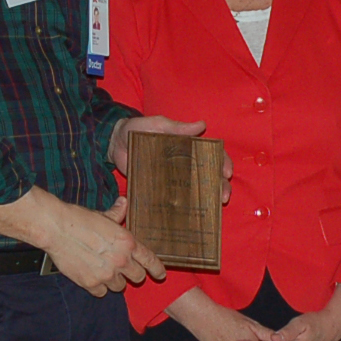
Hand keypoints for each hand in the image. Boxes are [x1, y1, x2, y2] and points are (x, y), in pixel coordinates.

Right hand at [0, 186, 164, 296]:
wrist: (57, 229)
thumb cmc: (79, 219)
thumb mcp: (103, 215)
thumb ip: (117, 214)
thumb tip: (124, 202)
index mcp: (128, 243)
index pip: (150, 260)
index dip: (157, 270)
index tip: (159, 275)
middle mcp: (121, 261)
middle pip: (138, 277)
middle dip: (133, 274)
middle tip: (123, 269)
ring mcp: (107, 274)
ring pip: (120, 287)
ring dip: (114, 281)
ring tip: (104, 271)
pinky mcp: (91, 284)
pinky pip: (101, 293)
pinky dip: (98, 288)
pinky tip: (92, 277)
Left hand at [109, 116, 232, 203]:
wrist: (114, 143)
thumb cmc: (137, 129)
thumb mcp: (158, 125)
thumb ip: (177, 127)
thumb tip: (202, 125)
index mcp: (188, 147)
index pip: (212, 155)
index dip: (222, 163)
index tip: (227, 172)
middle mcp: (184, 164)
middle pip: (209, 176)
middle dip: (221, 185)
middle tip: (224, 195)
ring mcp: (173, 179)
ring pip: (197, 190)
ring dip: (210, 198)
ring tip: (216, 205)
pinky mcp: (160, 190)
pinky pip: (176, 200)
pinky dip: (186, 208)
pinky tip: (194, 215)